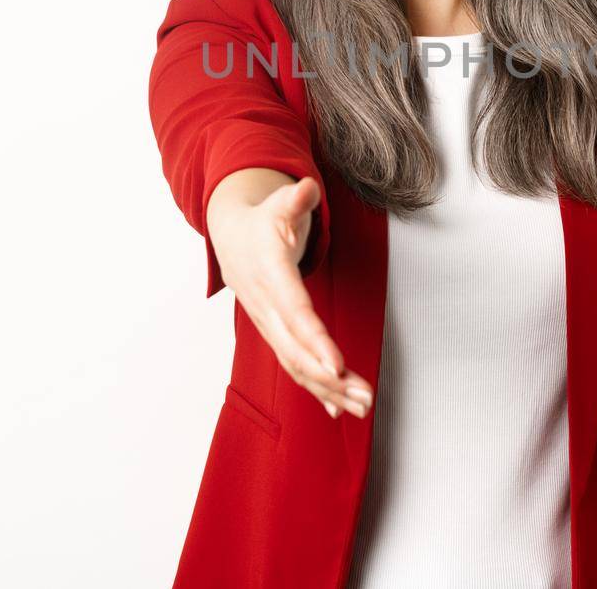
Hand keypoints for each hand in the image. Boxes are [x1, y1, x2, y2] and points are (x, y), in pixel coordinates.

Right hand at [205, 171, 374, 419]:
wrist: (232, 238)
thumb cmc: (263, 220)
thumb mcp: (277, 202)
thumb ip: (294, 198)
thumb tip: (306, 188)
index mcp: (269, 274)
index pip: (294, 312)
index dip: (314, 340)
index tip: (336, 365)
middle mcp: (266, 307)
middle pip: (297, 349)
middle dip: (331, 377)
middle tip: (365, 396)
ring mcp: (268, 325)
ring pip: (296, 364)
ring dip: (330, 390)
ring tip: (363, 406)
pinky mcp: (275, 334)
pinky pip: (294, 365)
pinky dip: (317, 388)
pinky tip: (338, 409)